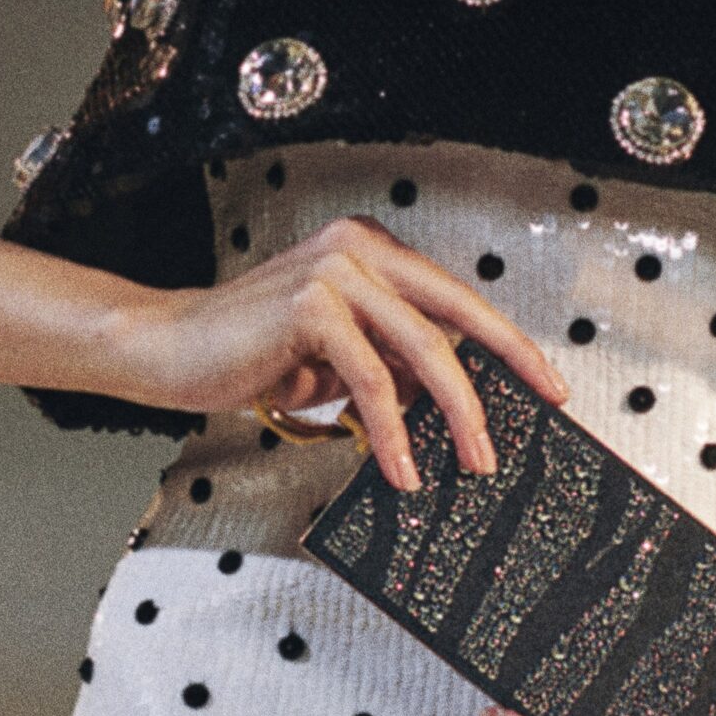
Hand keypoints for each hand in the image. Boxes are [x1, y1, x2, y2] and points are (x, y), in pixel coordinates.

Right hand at [111, 211, 569, 487]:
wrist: (168, 349)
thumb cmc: (251, 355)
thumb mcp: (339, 360)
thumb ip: (392, 365)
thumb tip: (451, 403)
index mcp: (371, 252)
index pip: (456, 297)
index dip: (507, 342)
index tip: (546, 385)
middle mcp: (359, 249)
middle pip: (456, 312)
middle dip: (506, 368)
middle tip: (541, 412)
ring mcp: (335, 269)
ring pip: (422, 347)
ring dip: (455, 413)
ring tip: (470, 463)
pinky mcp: (310, 303)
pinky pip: (372, 376)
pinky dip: (393, 429)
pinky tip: (402, 466)